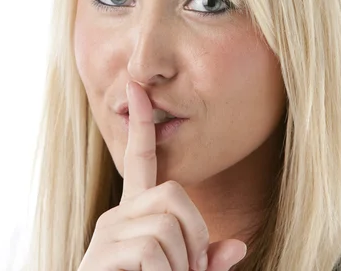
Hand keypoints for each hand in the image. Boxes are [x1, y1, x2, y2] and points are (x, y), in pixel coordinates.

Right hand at [77, 81, 246, 270]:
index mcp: (134, 215)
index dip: (140, 123)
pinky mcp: (103, 255)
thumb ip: (204, 261)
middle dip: (194, 236)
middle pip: (175, 194)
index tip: (136, 88)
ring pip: (169, 227)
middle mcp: (117, 215)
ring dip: (181, 267)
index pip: (138, 159)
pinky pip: (155, 253)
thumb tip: (237, 246)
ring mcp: (107, 234)